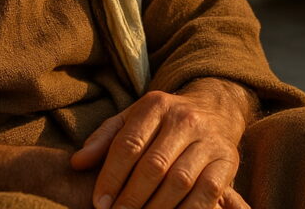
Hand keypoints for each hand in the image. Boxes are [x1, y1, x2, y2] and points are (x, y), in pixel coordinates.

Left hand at [69, 84, 251, 208]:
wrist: (214, 110)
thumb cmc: (162, 121)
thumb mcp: (132, 119)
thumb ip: (104, 139)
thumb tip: (77, 163)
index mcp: (155, 105)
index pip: (129, 143)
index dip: (112, 176)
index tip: (99, 203)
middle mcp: (184, 119)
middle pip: (154, 165)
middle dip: (132, 197)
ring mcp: (208, 140)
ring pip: (180, 182)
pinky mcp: (227, 161)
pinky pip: (207, 194)